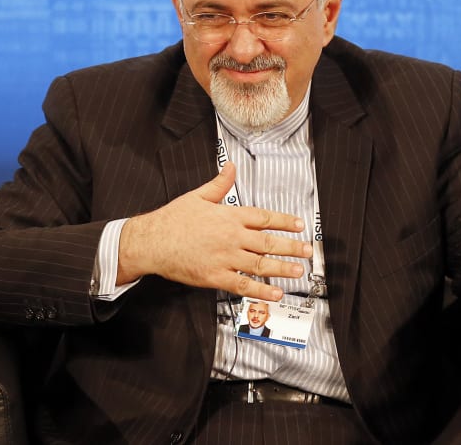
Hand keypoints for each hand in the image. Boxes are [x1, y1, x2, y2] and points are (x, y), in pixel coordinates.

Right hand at [116, 162, 310, 301]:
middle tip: (307, 250)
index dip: (285, 221)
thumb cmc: (173, 219)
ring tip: (299, 271)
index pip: (264, 217)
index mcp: (229, 215)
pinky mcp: (215, 276)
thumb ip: (219, 184)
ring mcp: (225, 257)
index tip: (300, 225)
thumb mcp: (198, 196)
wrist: (152, 241)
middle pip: (268, 242)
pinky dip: (261, 290)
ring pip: (260, 264)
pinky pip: (243, 284)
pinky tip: (275, 294)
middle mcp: (231, 236)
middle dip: (291, 246)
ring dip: (282, 268)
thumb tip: (231, 166)